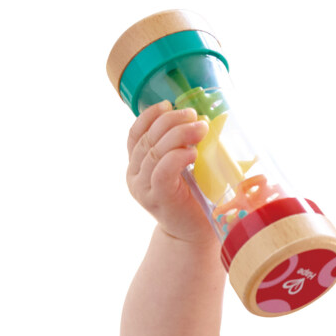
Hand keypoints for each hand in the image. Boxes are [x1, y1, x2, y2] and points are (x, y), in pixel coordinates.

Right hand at [126, 100, 216, 243]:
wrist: (193, 231)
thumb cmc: (192, 195)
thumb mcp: (182, 166)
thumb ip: (180, 145)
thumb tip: (198, 118)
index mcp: (137, 165)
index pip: (135, 134)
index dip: (150, 116)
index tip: (169, 104)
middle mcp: (135, 175)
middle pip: (147, 138)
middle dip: (171, 121)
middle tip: (193, 115)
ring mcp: (143, 188)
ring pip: (155, 151)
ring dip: (179, 134)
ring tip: (201, 128)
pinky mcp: (158, 197)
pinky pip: (162, 170)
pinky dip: (177, 156)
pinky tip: (192, 153)